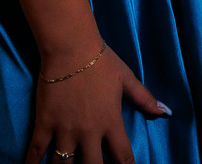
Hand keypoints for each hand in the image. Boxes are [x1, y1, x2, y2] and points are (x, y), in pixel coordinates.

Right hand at [27, 40, 167, 163]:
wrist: (71, 49)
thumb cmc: (101, 62)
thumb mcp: (127, 79)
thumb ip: (145, 99)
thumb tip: (165, 112)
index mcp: (111, 122)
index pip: (122, 156)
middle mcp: (88, 132)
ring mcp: (64, 130)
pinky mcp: (44, 124)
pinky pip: (36, 151)